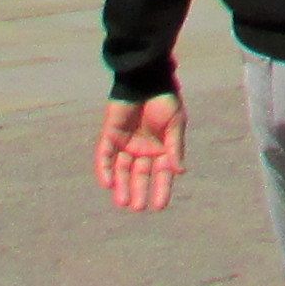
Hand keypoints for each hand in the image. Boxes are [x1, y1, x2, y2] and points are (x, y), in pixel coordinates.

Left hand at [97, 94, 184, 213]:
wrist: (147, 78)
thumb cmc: (165, 99)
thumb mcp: (175, 124)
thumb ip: (175, 147)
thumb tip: (180, 172)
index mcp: (160, 149)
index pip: (160, 174)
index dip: (160, 189)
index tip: (159, 206)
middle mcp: (142, 150)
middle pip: (139, 176)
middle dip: (138, 191)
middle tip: (137, 207)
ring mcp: (125, 144)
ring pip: (121, 170)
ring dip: (121, 186)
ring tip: (123, 202)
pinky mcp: (110, 136)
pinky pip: (105, 156)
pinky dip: (105, 170)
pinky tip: (107, 183)